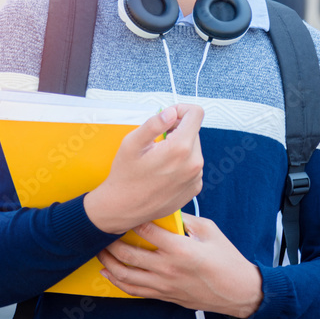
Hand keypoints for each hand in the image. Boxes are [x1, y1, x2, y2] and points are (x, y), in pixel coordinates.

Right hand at [84, 104, 204, 234]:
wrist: (123, 209)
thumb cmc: (125, 176)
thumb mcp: (131, 143)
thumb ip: (154, 123)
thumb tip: (172, 113)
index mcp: (179, 149)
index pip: (196, 113)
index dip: (181, 110)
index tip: (167, 118)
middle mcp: (194, 163)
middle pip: (194, 131)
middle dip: (177, 130)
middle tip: (156, 142)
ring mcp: (196, 178)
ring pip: (193, 148)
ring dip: (179, 147)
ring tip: (158, 159)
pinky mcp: (195, 188)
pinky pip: (193, 165)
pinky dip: (182, 163)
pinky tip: (164, 172)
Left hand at [97, 214, 263, 318]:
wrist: (236, 291)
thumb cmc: (226, 259)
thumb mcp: (209, 230)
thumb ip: (184, 220)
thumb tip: (166, 211)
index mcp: (180, 249)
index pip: (146, 231)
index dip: (132, 219)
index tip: (125, 209)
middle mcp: (168, 268)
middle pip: (129, 254)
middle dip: (111, 241)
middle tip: (103, 230)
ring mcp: (164, 285)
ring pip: (126, 275)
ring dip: (109, 262)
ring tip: (100, 250)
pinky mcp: (163, 295)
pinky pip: (134, 290)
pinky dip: (117, 281)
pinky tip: (108, 272)